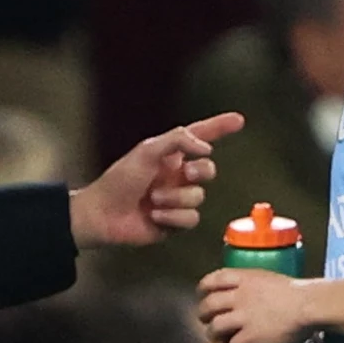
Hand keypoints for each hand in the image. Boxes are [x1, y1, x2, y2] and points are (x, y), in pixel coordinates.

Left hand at [68, 113, 243, 247]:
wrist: (104, 213)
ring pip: (199, 196)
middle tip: (186, 173)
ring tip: (153, 199)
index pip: (200, 136)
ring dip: (175, 198)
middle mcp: (176, 174)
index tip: (239, 120)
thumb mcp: (148, 150)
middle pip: (208, 169)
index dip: (220, 127)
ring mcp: (177, 198)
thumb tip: (207, 149)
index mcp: (170, 153)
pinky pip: (191, 218)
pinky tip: (154, 216)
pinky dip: (173, 217)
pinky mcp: (175, 221)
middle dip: (200, 171)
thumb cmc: (120, 179)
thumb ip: (178, 140)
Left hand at [198, 268, 319, 342]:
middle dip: (203, 314)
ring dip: (213, 336)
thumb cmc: (298, 291)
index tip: (202, 294)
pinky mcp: (251, 336)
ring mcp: (243, 316)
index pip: (213, 280)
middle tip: (205, 320)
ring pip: (215, 327)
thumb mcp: (270, 279)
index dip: (204, 288)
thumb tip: (253, 290)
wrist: (309, 305)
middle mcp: (239, 296)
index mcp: (244, 278)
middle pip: (209, 305)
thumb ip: (256, 284)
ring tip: (218, 341)